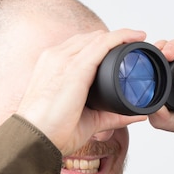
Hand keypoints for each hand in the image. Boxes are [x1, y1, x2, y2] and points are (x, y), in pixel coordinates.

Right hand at [16, 29, 147, 155]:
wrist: (35, 139)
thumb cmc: (53, 132)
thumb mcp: (89, 120)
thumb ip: (112, 115)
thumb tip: (137, 115)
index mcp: (53, 67)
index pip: (80, 47)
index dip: (102, 45)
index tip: (122, 49)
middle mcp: (56, 57)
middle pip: (89, 39)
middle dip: (113, 39)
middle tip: (135, 44)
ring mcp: (64, 59)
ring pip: (97, 38)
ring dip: (120, 35)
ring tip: (139, 38)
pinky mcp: (75, 66)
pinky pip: (102, 44)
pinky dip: (120, 37)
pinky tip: (135, 37)